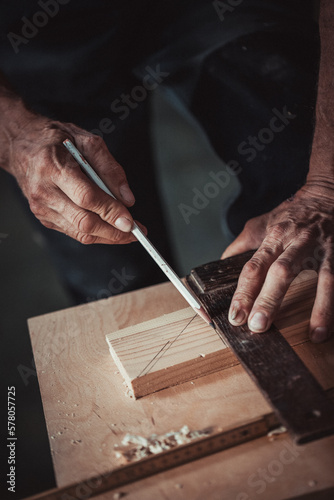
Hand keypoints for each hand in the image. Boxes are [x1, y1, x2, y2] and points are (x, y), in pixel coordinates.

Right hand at [8, 116, 144, 243]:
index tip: (132, 222)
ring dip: (107, 236)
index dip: (111, 212)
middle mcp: (44, 191)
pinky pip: (73, 232)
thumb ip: (110, 168)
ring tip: (127, 233)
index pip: (87, 197)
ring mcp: (41, 208)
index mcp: (53, 167)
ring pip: (79, 233)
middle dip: (114, 232)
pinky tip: (108, 227)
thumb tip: (128, 199)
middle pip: (84, 221)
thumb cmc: (57, 140)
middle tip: (136, 233)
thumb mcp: (88, 141)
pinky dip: (95, 233)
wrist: (22, 145)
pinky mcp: (43, 217)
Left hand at [222, 186, 333, 342]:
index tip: (236, 315)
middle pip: (282, 272)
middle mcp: (298, 242)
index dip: (244, 292)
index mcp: (274, 237)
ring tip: (316, 334)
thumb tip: (223, 260)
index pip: (254, 267)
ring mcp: (324, 248)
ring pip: (324, 278)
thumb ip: (242, 243)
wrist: (326, 195)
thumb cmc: (292, 213)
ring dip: (320, 307)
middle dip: (269, 300)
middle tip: (258, 326)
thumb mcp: (262, 223)